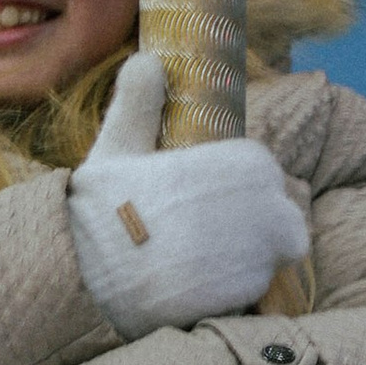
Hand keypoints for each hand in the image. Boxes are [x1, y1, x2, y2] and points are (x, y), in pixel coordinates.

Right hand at [68, 54, 309, 340]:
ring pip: (268, 258)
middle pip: (280, 218)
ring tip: (192, 260)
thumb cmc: (98, 212)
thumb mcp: (116, 149)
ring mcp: (259, 260)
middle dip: (253, 224)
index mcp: (242, 165)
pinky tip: (192, 288)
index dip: (238, 184)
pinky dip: (229, 292)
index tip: (207, 195)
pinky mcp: (244, 302)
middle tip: (204, 232)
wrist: (85, 280)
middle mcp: (263, 212)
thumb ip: (139, 105)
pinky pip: (250, 293)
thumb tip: (148, 62)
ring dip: (242, 259)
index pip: (262, 171)